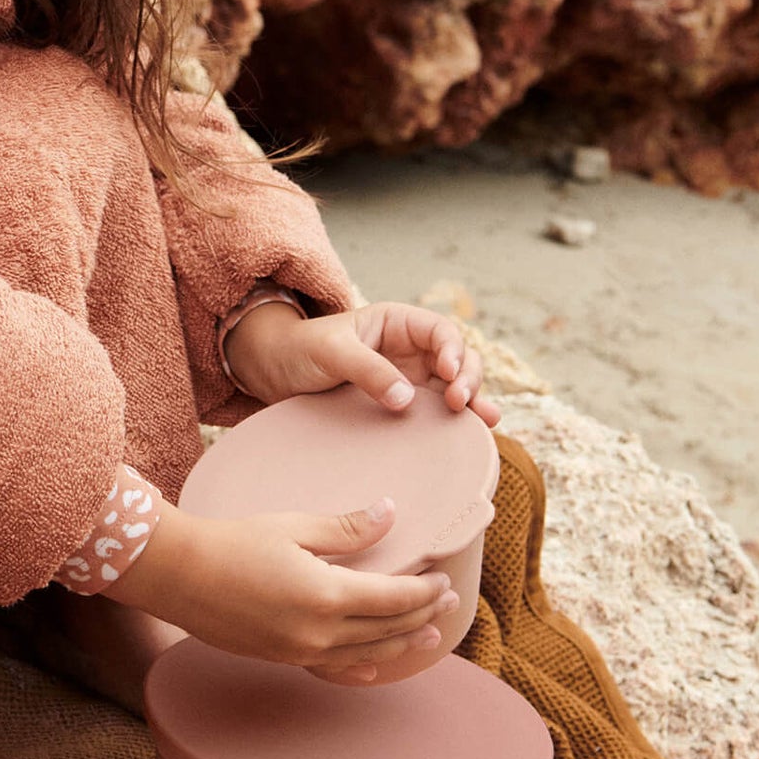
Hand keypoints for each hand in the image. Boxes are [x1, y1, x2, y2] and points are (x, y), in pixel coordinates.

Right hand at [103, 494, 462, 686]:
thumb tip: (390, 514)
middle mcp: (317, 632)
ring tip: (430, 638)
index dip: (424, 591)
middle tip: (450, 603)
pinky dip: (360, 669)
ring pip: (366, 654)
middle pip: (386, 629)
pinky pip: (332, 669)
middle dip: (422, 616)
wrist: (177, 575)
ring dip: (401, 645)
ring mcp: (298, 651)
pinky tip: (374, 670)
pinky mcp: (281, 658)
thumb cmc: (232, 541)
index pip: (394, 598)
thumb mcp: (293, 526)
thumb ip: (346, 528)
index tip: (444, 578)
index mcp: (325, 595)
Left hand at [224, 300, 501, 426]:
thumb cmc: (300, 350)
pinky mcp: (400, 409)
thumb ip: (368, 371)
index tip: (448, 373)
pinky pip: (434, 413)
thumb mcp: (331, 353)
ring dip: (472, 401)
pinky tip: (471, 435)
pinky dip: (454, 422)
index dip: (453, 350)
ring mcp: (408, 380)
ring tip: (486, 420)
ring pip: (452, 388)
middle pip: (456, 360)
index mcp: (397, 324)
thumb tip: (407, 399)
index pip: (439, 332)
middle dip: (467, 378)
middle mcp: (409, 351)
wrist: (272, 373)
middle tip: (459, 402)